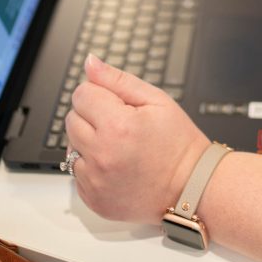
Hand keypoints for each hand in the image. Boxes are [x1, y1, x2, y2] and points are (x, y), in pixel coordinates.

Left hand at [65, 54, 209, 223]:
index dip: (101, 94)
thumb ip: (118, 80)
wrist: (191, 187)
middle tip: (122, 125)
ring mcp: (95, 181)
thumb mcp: (157, 100)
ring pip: (71, 145)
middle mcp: (101, 155)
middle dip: (93, 116)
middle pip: (72, 118)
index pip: (82, 94)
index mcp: (117, 126)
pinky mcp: (92, 199)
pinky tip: (116, 165)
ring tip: (120, 146)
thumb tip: (90, 63)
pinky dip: (92, 166)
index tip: (119, 104)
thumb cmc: (179, 143)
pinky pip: (76, 172)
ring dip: (89, 141)